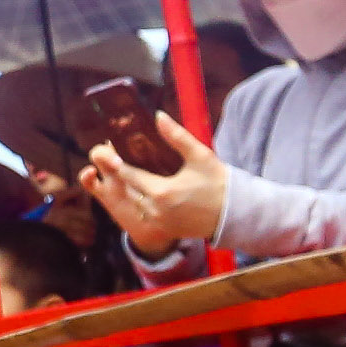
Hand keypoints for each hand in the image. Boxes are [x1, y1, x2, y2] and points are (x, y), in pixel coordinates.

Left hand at [80, 114, 225, 251]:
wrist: (235, 213)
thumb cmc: (218, 182)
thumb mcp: (199, 155)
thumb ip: (176, 136)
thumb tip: (158, 116)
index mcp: (161, 192)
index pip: (128, 175)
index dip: (117, 162)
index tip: (110, 151)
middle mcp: (156, 210)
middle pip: (128, 189)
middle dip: (123, 174)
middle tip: (120, 159)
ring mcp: (160, 223)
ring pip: (135, 203)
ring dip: (133, 189)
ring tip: (133, 172)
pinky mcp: (166, 230)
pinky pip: (145, 215)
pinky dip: (143, 203)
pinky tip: (148, 190)